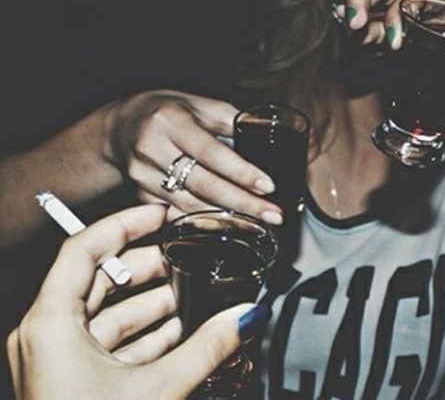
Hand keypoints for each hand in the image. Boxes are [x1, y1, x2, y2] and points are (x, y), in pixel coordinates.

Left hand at [7, 204, 261, 399]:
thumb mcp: (160, 388)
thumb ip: (209, 345)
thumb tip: (248, 315)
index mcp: (50, 324)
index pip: (84, 248)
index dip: (126, 224)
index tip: (161, 214)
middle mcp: (45, 336)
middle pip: (98, 279)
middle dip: (147, 267)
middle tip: (185, 257)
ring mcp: (55, 359)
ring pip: (104, 312)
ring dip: (148, 303)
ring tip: (189, 295)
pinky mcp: (69, 380)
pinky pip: (105, 341)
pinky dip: (140, 333)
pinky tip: (177, 331)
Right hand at [102, 89, 282, 223]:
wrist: (122, 126)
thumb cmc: (167, 111)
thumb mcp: (197, 103)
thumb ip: (229, 118)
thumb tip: (264, 131)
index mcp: (171, 122)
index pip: (211, 152)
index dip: (241, 172)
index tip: (268, 187)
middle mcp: (153, 150)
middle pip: (203, 185)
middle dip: (243, 204)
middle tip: (274, 215)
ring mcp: (144, 176)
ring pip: (191, 206)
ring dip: (228, 219)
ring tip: (260, 225)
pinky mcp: (142, 196)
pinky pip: (178, 215)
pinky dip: (205, 225)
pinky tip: (229, 229)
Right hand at [343, 0, 444, 145]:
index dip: (397, 9)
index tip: (394, 41)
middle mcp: (441, 8)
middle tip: (351, 22)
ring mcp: (431, 30)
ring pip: (386, 14)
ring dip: (363, 21)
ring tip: (350, 35)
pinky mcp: (428, 54)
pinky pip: (394, 44)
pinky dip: (372, 44)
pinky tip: (362, 50)